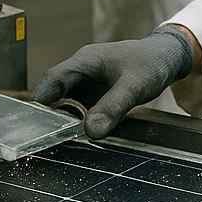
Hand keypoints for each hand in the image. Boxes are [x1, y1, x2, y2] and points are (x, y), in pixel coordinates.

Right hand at [33, 29, 192, 138]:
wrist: (168, 58)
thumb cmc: (151, 63)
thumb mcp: (135, 85)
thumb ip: (114, 106)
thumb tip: (90, 131)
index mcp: (84, 61)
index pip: (53, 80)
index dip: (40, 101)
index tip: (33, 124)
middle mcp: (81, 73)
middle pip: (55, 95)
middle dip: (49, 117)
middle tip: (46, 141)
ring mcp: (88, 85)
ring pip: (66, 105)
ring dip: (63, 123)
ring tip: (60, 144)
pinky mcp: (96, 96)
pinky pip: (80, 111)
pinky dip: (78, 123)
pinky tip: (79, 139)